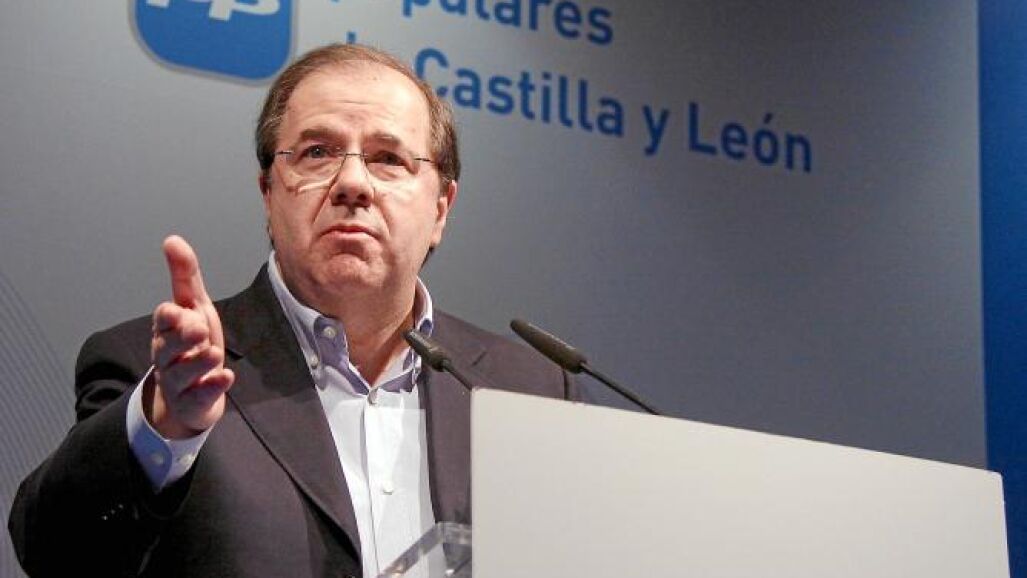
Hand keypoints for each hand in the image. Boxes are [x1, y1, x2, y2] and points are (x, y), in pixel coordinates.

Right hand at [147, 235, 234, 438]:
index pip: (163, 322)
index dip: (168, 318)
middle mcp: (168, 355)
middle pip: (169, 347)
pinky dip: (212, 387)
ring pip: (184, 372)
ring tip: (214, 353)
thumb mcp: (193, 306)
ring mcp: (179, 381)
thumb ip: (184, 275)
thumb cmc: (191, 343)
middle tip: (199, 330)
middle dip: (183, 338)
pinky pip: (200, 396)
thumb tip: (172, 239)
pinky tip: (226, 377)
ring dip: (199, 362)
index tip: (175, 310)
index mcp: (167, 330)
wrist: (191, 393)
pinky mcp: (194, 401)